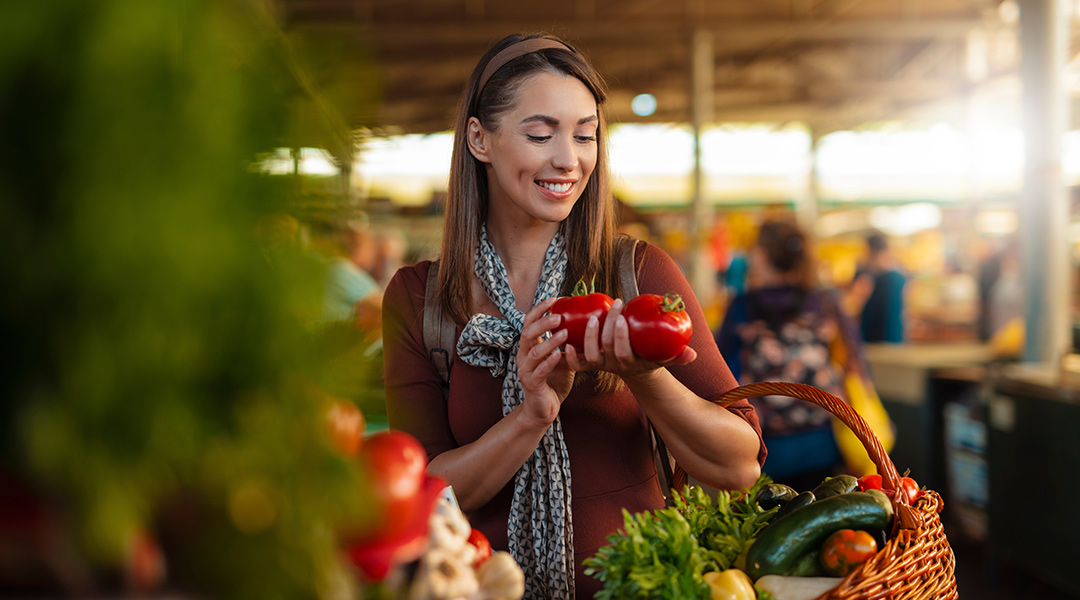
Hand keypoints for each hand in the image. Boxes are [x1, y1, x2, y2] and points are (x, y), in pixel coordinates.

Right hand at [516, 297, 572, 423]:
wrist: (544, 409)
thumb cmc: (554, 381)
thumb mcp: (562, 358)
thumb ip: (566, 343)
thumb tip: (586, 322)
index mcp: (528, 346)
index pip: (529, 322)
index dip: (539, 309)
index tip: (554, 299)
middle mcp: (523, 356)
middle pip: (527, 333)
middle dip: (542, 323)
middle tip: (559, 316)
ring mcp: (525, 370)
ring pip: (533, 351)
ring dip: (549, 341)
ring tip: (564, 333)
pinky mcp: (531, 384)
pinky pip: (539, 371)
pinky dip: (549, 362)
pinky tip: (560, 355)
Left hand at [563, 298, 695, 378]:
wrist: (634, 368)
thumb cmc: (650, 356)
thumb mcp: (665, 357)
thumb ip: (678, 356)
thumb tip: (692, 353)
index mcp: (630, 364)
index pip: (624, 353)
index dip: (621, 337)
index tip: (623, 317)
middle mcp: (613, 365)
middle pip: (607, 347)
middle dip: (608, 326)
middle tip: (615, 305)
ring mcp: (599, 363)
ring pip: (589, 354)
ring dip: (588, 336)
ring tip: (592, 317)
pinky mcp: (588, 361)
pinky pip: (576, 363)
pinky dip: (570, 355)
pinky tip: (567, 339)